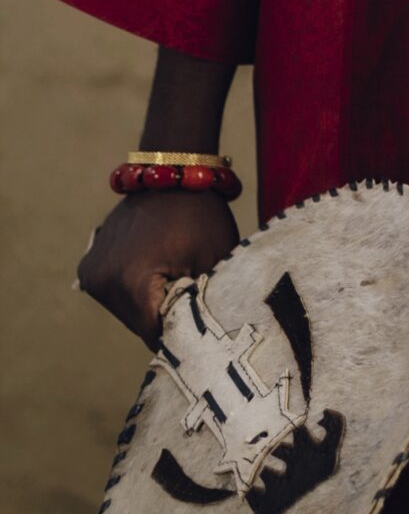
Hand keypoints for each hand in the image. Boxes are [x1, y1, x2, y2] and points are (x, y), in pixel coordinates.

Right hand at [77, 190, 240, 344]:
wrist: (171, 172)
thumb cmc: (200, 215)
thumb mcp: (213, 260)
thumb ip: (203, 304)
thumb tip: (202, 341)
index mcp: (131, 283)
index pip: (155, 335)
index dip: (182, 334)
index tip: (202, 324)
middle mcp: (102, 281)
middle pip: (139, 325)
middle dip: (166, 319)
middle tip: (192, 294)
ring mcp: (91, 272)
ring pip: (128, 312)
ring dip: (151, 305)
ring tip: (175, 275)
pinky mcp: (89, 265)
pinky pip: (117, 294)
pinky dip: (138, 290)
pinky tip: (158, 267)